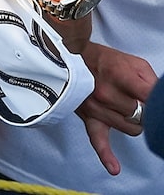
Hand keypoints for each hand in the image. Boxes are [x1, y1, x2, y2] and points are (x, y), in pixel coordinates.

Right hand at [77, 42, 155, 173]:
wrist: (71, 59)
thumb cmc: (104, 60)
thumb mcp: (134, 62)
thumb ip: (151, 81)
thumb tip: (160, 99)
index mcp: (120, 76)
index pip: (152, 98)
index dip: (158, 101)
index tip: (157, 102)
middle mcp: (108, 94)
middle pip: (144, 116)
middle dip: (146, 109)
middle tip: (139, 100)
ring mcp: (98, 108)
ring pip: (132, 129)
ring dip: (135, 122)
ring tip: (127, 109)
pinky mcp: (89, 118)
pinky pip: (98, 140)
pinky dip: (106, 155)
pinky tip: (114, 168)